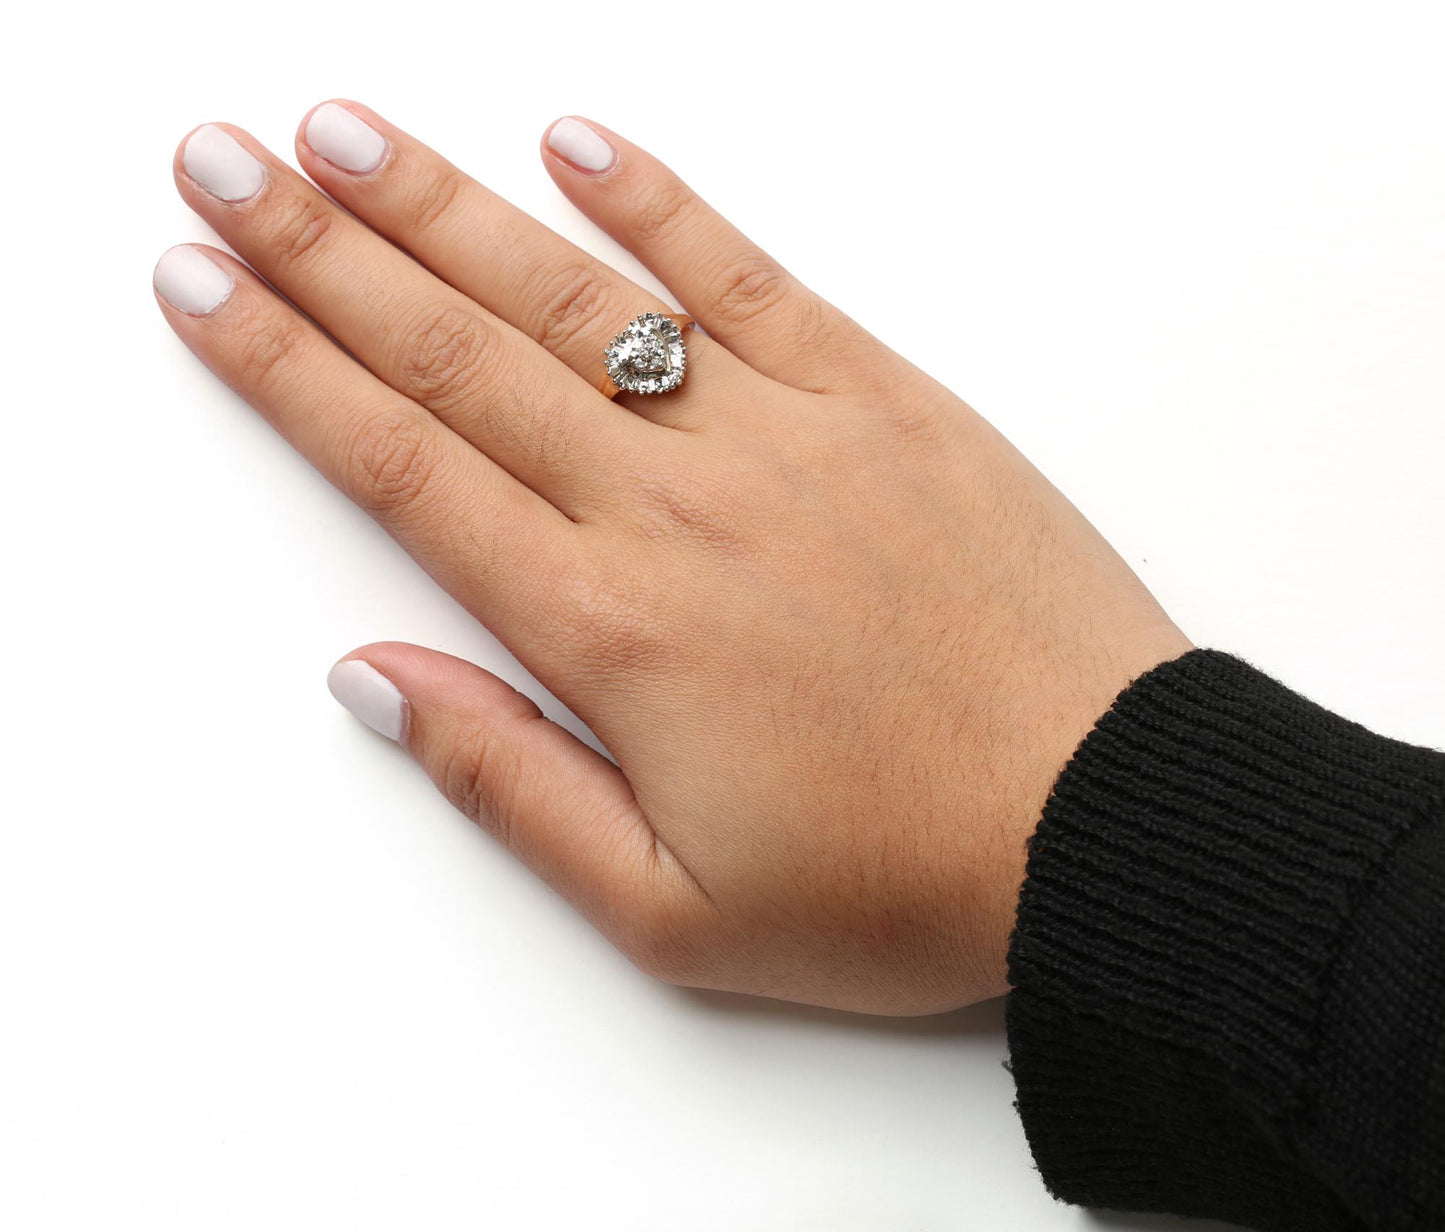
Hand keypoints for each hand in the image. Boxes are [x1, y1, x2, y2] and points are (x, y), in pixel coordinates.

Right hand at [156, 106, 1189, 1013]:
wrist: (1102, 822)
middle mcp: (680, 507)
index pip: (404, 469)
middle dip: (319, 253)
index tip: (202, 291)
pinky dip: (657, 205)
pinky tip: (578, 146)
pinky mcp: (887, 399)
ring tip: (344, 140)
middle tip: (222, 168)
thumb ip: (509, 786)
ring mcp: (787, 435)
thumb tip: (378, 684)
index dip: (285, 370)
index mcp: (613, 630)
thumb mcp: (673, 908)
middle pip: (458, 355)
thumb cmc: (898, 882)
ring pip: (577, 297)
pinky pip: (749, 275)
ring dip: (447, 208)